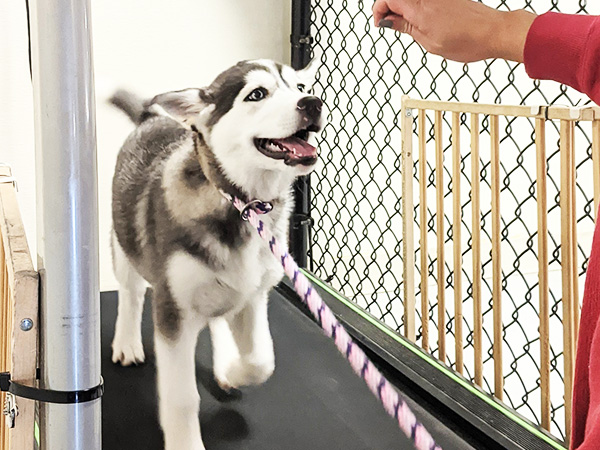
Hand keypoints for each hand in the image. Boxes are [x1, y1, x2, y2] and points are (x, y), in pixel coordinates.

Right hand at [372, 0, 535, 62]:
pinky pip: (422, 0)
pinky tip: (422, 23)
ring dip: (402, 10)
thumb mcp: (430, 42)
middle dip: (388, 9)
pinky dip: (415, 8)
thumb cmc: (467, 40)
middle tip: (392, 27)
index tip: (381, 25)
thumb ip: (406, 28)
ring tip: (409, 28)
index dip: (379, 11)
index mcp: (420, 9)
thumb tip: (387, 21)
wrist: (493, 31)